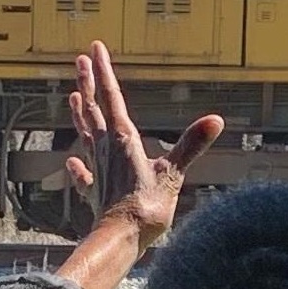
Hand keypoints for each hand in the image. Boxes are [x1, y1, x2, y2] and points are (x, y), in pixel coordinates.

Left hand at [65, 41, 223, 249]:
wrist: (120, 240)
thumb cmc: (145, 208)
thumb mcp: (173, 174)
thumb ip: (192, 146)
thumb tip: (216, 120)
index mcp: (123, 139)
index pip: (112, 97)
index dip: (104, 71)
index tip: (94, 48)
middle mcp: (105, 150)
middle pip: (93, 110)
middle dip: (88, 83)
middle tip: (80, 61)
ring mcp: (97, 171)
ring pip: (86, 135)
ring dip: (80, 115)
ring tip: (73, 98)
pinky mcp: (95, 193)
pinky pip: (84, 175)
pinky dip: (78, 166)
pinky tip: (72, 163)